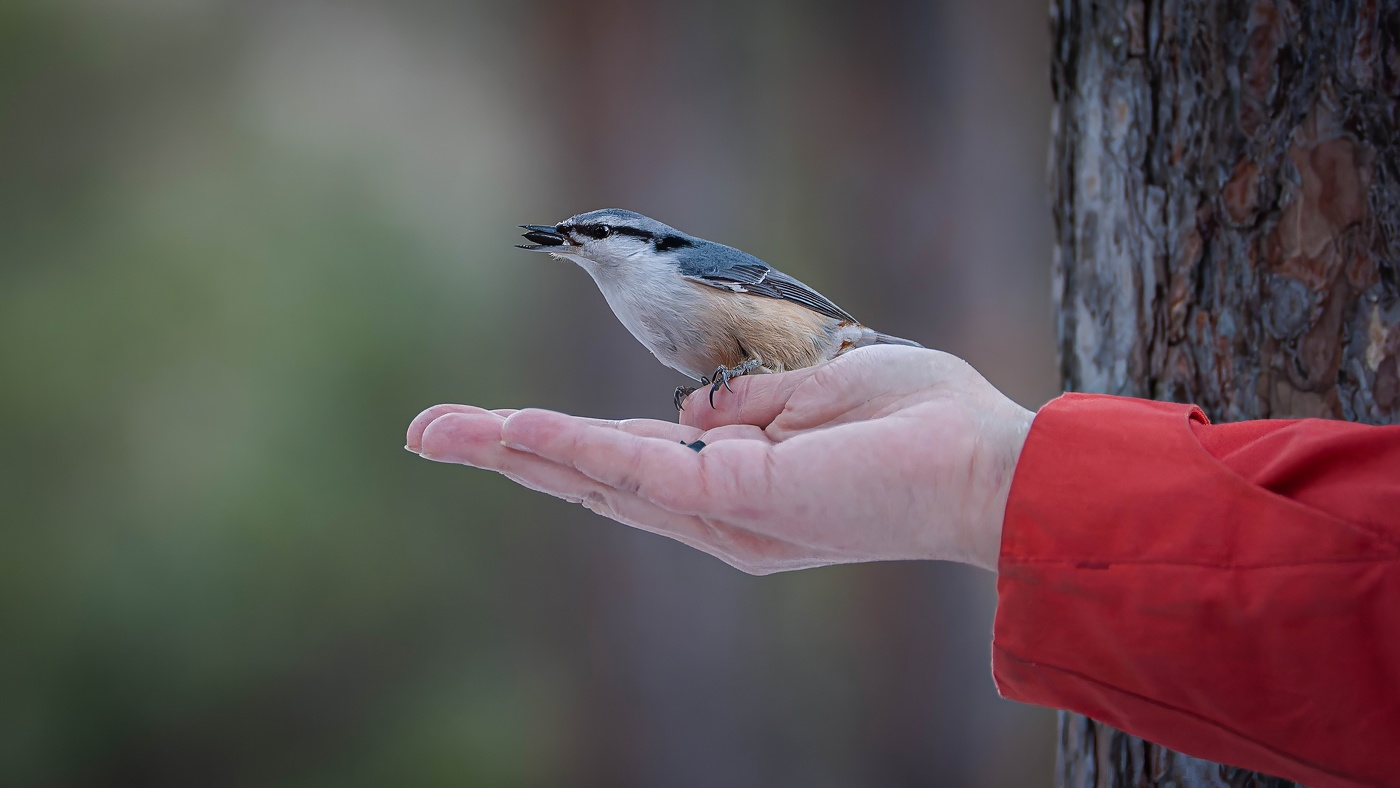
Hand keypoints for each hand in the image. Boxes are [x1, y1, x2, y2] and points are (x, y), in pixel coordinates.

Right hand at [405, 346, 1033, 573]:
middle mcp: (717, 509)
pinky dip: (575, 449)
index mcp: (733, 482)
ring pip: (599, 477)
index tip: (490, 423)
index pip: (625, 459)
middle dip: (506, 453)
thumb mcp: (810, 390)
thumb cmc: (915, 418)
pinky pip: (643, 472)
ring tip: (440, 433)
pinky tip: (516, 432)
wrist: (987, 462)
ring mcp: (726, 511)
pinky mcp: (744, 500)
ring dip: (515, 450)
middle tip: (423, 434)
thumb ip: (741, 401)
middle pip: (592, 476)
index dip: (553, 442)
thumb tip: (692, 408)